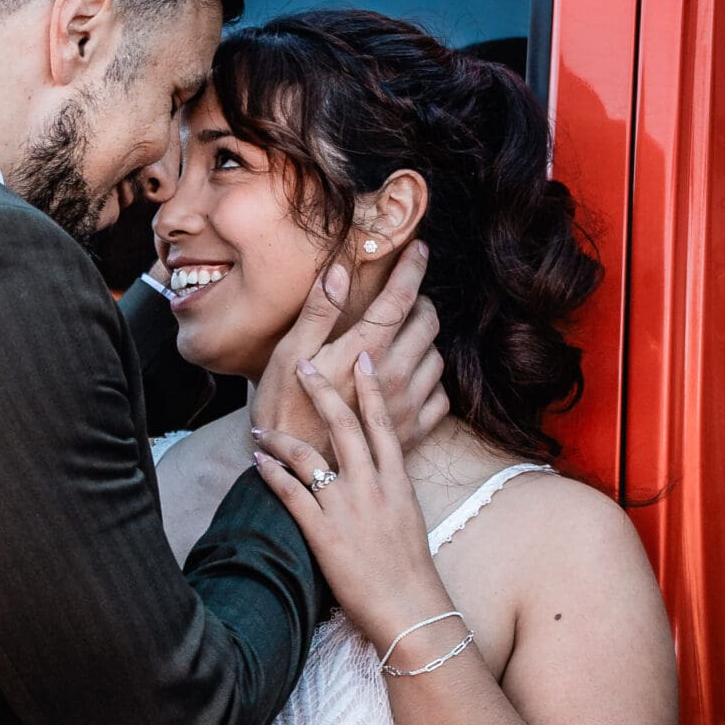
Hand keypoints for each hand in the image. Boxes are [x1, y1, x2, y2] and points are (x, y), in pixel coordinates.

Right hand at [249, 242, 447, 457]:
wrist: (297, 475)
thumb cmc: (283, 412)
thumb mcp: (290, 356)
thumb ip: (319, 312)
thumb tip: (340, 270)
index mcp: (364, 351)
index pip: (400, 297)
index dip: (412, 267)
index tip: (419, 248)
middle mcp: (394, 375)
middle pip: (427, 323)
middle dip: (420, 302)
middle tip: (403, 300)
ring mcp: (408, 406)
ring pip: (437, 358)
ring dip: (425, 341)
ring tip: (403, 340)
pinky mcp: (415, 432)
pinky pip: (441, 396)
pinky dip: (431, 381)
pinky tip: (411, 379)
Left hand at [251, 354, 451, 649]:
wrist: (409, 609)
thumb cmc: (409, 570)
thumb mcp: (409, 518)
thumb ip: (392, 488)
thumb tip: (381, 469)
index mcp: (397, 482)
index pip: (383, 424)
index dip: (371, 388)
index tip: (362, 357)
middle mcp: (372, 488)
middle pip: (345, 426)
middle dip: (322, 391)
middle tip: (303, 364)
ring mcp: (346, 509)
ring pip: (309, 456)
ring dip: (281, 437)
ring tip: (261, 427)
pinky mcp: (323, 533)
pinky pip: (291, 494)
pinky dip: (271, 474)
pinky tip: (257, 462)